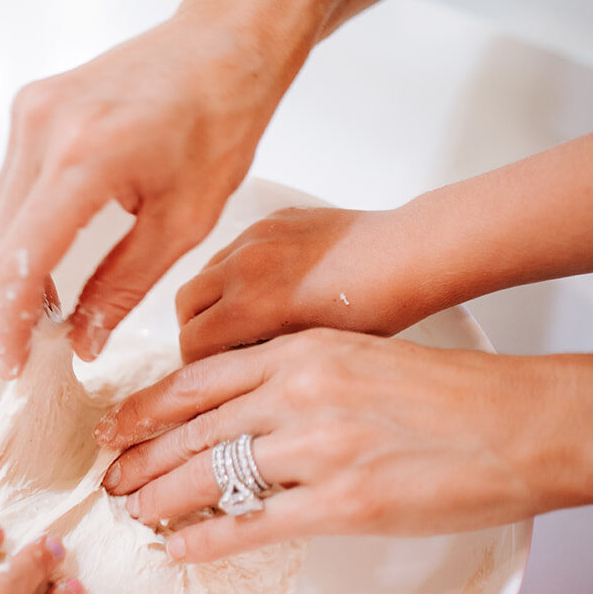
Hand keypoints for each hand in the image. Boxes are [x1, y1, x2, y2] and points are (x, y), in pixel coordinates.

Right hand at [0, 11, 284, 376]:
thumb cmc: (220, 122)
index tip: (12, 363)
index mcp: (87, 156)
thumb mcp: (183, 222)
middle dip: (13, 301)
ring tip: (47, 312)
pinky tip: (49, 258)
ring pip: (1, 215)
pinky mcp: (33, 105)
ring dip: (16, 266)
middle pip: (3, 240)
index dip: (11, 320)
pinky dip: (23, 228)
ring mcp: (32, 110)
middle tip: (35, 349)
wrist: (223, 44)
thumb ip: (123, 285)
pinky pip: (13, 185)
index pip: (24, 257)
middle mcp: (45, 127)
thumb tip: (81, 339)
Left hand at [97, 331, 592, 560]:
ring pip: (209, 477)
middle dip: (139, 459)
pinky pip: (253, 525)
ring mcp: (317, 450)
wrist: (522, 422)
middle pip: (190, 431)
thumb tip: (247, 407)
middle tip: (108, 482)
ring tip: (133, 515)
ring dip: (161, 500)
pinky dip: (206, 541)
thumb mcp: (359, 356)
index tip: (116, 428)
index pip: (196, 381)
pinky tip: (178, 551)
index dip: (145, 409)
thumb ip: (296, 375)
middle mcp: (297, 394)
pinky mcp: (343, 504)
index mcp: (300, 354)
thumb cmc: (450, 391)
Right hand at [176, 206, 417, 360]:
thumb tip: (230, 373)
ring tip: (246, 319)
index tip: (217, 375)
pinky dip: (236, 272)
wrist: (408, 256)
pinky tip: (270, 287)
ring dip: (212, 299)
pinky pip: (233, 248)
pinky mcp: (271, 219)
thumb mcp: (310, 352)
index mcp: (252, 304)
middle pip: (184, 305)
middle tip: (222, 349)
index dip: (199, 367)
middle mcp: (245, 265)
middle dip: (194, 330)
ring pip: (204, 273)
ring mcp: (256, 236)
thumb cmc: (375, 311)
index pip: (190, 342)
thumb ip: (259, 360)